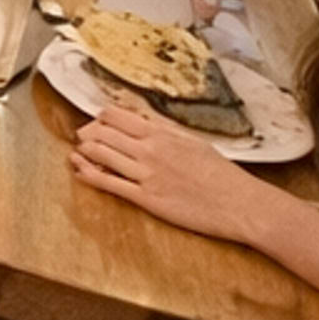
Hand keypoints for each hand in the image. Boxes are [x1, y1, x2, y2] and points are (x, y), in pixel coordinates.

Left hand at [70, 102, 274, 243]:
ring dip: (84, 151)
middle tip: (83, 136)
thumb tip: (144, 119)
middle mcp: (150, 150)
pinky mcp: (147, 199)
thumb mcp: (194, 142)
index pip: (116, 115)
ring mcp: (146, 175)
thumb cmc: (223, 175)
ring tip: (78, 151)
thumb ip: (165, 131)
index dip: (101, 117)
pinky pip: (109, 184)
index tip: (97, 121)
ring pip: (101, 154)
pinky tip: (80, 171)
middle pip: (103, 132)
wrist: (240, 204)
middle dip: (87, 132)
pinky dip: (90, 175)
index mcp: (162, 134)